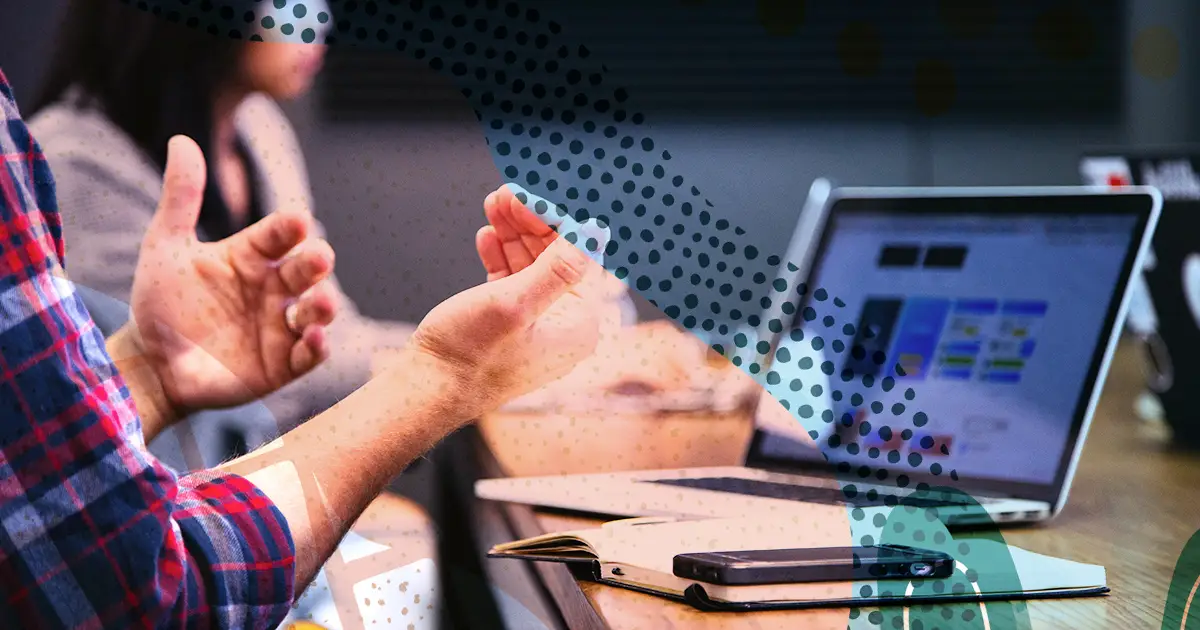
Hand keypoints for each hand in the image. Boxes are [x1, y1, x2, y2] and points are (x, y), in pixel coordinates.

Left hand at [129, 135, 337, 413]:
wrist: (151, 363)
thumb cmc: (161, 302)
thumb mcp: (166, 247)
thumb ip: (180, 197)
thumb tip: (181, 139)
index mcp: (252, 256)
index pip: (279, 234)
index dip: (289, 227)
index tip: (297, 219)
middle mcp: (273, 288)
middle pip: (306, 270)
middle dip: (316, 263)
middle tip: (319, 257)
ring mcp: (281, 326)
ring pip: (316, 311)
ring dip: (324, 306)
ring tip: (321, 303)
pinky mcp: (282, 364)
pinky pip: (308, 355)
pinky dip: (317, 347)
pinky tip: (314, 339)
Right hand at [384, 187, 605, 423]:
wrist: (426, 391)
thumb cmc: (469, 355)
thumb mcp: (515, 302)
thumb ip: (560, 266)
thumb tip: (595, 230)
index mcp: (579, 324)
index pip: (580, 257)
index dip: (555, 221)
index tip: (527, 195)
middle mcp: (564, 327)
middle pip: (556, 258)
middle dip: (531, 223)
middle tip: (504, 194)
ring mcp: (536, 327)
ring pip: (532, 266)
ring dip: (513, 234)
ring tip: (492, 206)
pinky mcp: (508, 327)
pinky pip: (512, 282)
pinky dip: (501, 257)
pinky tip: (487, 238)